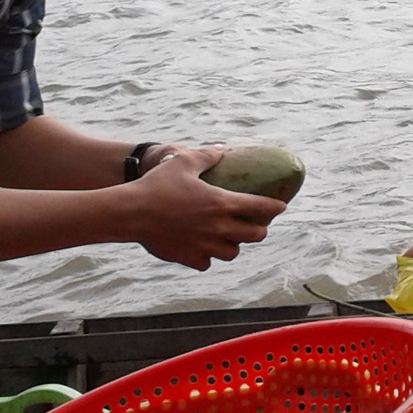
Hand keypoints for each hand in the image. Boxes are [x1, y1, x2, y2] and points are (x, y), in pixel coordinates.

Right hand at [129, 147, 286, 270]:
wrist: (130, 212)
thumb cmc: (157, 184)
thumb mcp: (183, 161)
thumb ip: (207, 155)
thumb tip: (221, 149)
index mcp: (222, 203)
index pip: (261, 208)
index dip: (275, 207)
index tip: (281, 206)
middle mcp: (218, 228)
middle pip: (254, 235)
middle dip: (260, 229)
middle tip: (257, 224)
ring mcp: (204, 246)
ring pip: (232, 252)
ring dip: (235, 244)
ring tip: (231, 237)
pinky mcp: (189, 258)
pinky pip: (207, 262)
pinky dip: (208, 256)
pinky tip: (204, 249)